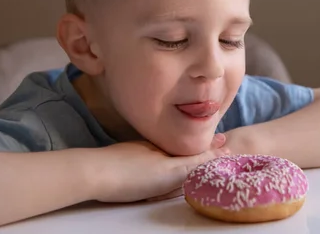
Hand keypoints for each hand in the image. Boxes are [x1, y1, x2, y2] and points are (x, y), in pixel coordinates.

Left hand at [89, 134, 227, 202]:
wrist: (91, 175)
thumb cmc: (133, 174)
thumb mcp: (171, 170)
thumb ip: (197, 162)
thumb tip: (224, 150)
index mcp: (169, 147)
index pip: (197, 147)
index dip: (213, 147)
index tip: (227, 144)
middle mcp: (156, 147)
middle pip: (183, 149)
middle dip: (200, 148)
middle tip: (218, 145)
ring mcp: (139, 154)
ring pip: (166, 154)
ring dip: (180, 155)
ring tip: (193, 156)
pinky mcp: (126, 162)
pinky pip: (151, 161)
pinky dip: (162, 161)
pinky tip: (157, 168)